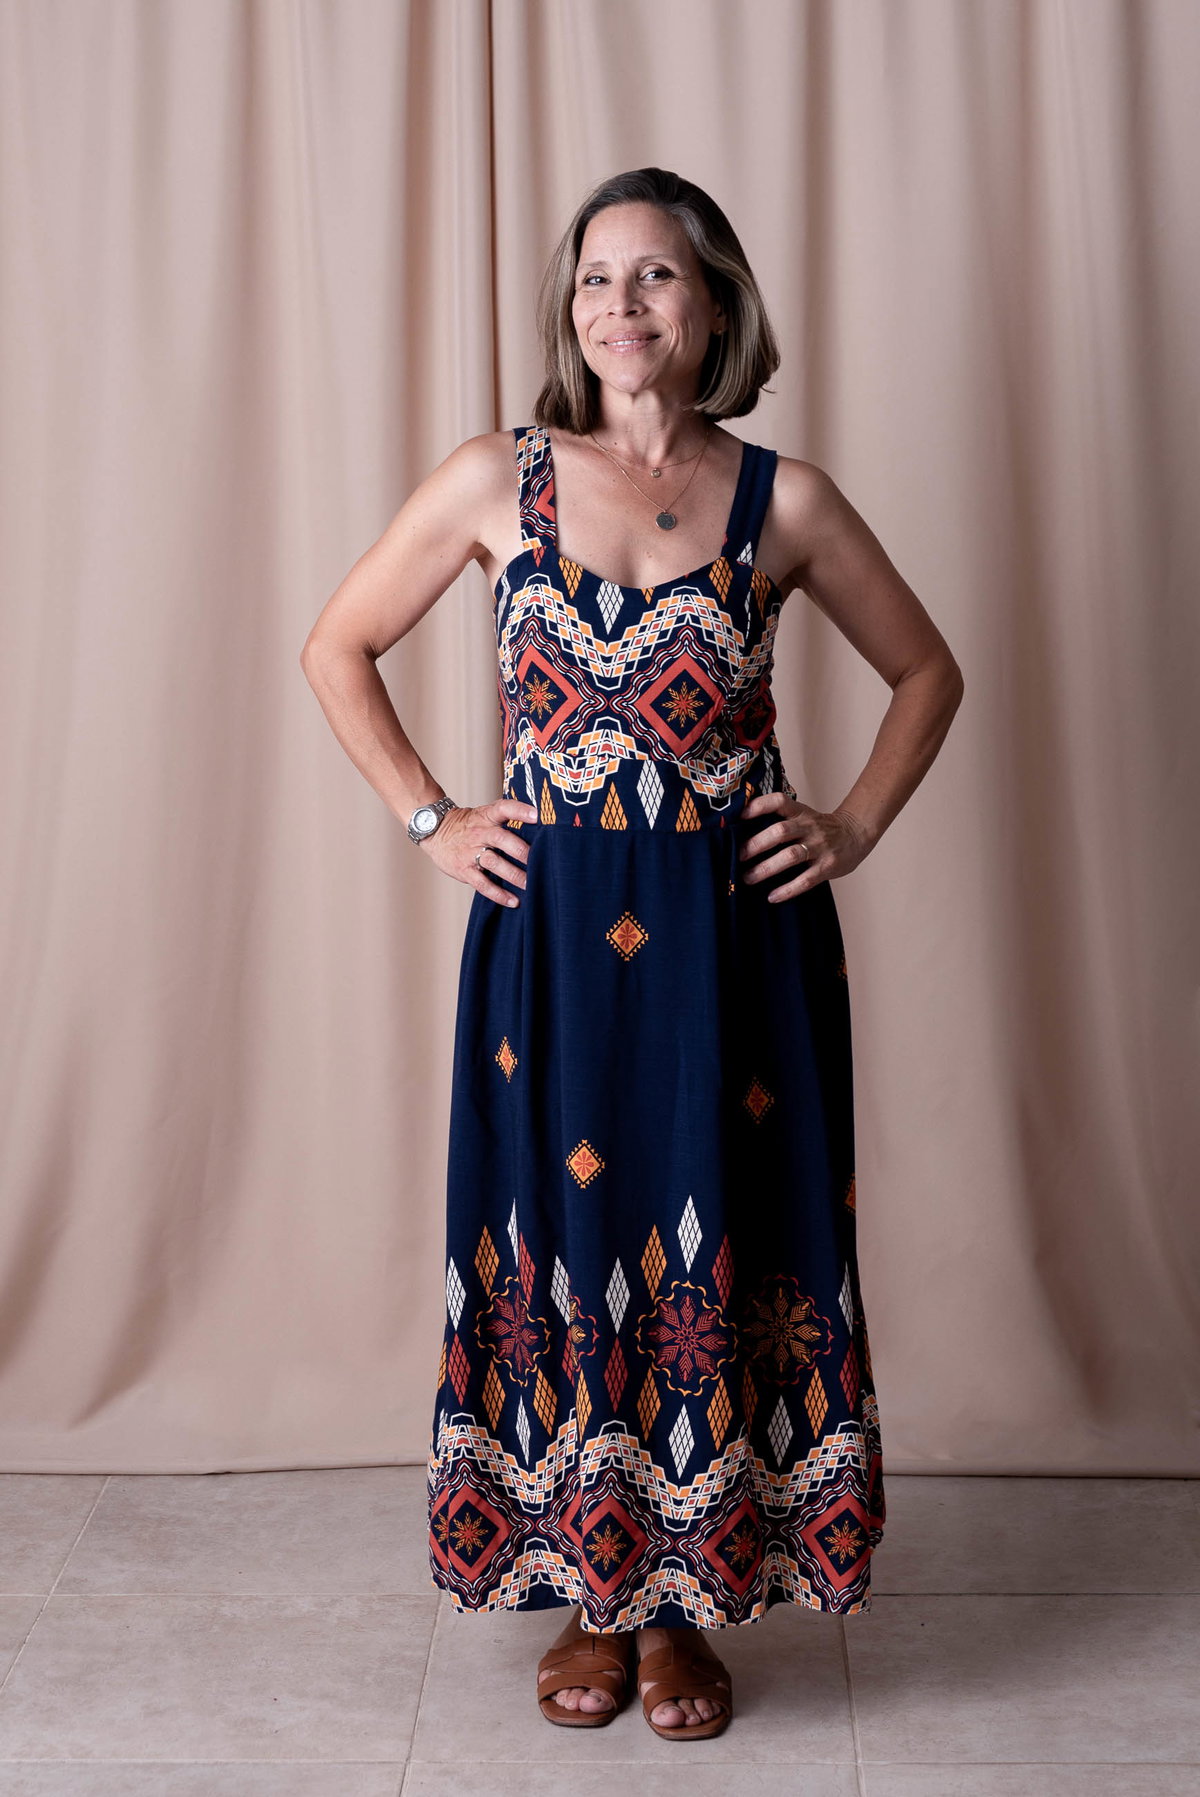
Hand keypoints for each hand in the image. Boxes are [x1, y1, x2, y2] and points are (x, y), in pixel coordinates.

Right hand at [418, 797, 538, 905]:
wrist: (435, 831)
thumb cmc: (468, 825)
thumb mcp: (483, 814)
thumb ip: (506, 819)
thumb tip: (538, 824)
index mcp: (486, 816)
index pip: (503, 808)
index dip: (520, 810)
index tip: (537, 815)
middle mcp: (479, 833)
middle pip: (500, 839)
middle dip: (520, 850)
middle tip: (539, 860)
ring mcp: (470, 852)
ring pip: (494, 863)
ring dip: (514, 875)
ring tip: (530, 884)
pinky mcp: (464, 870)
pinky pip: (482, 884)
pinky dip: (498, 894)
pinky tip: (513, 901)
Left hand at [738, 793, 872, 901]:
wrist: (857, 833)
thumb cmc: (822, 828)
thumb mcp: (804, 815)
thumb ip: (782, 821)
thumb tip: (744, 835)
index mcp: (801, 812)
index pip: (779, 801)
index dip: (759, 806)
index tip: (740, 817)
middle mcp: (809, 827)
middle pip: (780, 831)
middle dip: (756, 844)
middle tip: (738, 857)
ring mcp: (820, 846)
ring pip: (790, 856)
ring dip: (767, 868)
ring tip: (749, 878)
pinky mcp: (828, 866)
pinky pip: (806, 879)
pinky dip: (788, 889)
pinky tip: (773, 896)